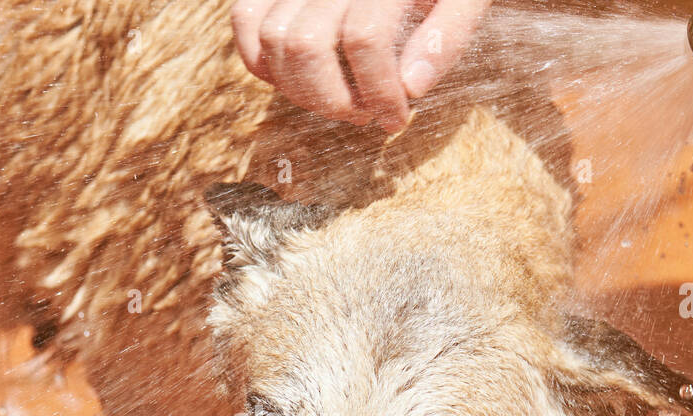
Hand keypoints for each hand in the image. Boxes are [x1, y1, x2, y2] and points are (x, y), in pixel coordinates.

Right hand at [231, 0, 492, 131]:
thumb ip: (447, 36)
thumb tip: (411, 89)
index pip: (364, 39)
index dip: (379, 93)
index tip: (396, 120)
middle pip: (306, 45)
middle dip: (333, 100)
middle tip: (364, 114)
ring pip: (272, 38)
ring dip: (301, 90)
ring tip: (339, 100)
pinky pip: (245, 19)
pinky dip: (261, 61)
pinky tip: (299, 80)